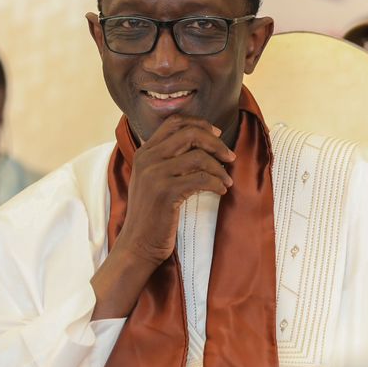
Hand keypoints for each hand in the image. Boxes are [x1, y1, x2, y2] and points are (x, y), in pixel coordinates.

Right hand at [90, 115, 234, 319]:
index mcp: (144, 152)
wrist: (137, 244)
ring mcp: (155, 174)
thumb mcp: (153, 181)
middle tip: (229, 157)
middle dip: (216, 143)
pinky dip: (216, 183)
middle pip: (189, 134)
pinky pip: (201, 179)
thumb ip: (168, 160)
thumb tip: (202, 145)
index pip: (174, 122)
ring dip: (219, 168)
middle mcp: (147, 158)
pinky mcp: (165, 192)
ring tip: (226, 180)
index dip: (200, 124)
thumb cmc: (152, 215)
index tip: (217, 135)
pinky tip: (221, 190)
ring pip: (198, 157)